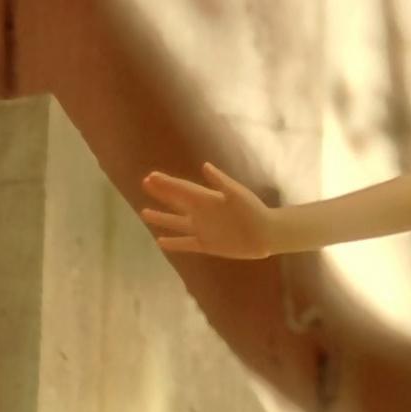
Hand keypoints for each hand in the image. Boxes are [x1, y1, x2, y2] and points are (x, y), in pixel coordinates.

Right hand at [139, 162, 275, 259]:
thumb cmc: (253, 210)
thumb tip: (205, 166)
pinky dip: (174, 243)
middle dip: (162, 193)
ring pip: (177, 222)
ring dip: (161, 218)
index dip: (167, 184)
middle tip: (145, 183)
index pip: (182, 189)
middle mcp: (202, 212)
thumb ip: (221, 182)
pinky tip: (160, 241)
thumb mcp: (237, 194)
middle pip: (177, 202)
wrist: (266, 233)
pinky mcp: (207, 245)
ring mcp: (203, 229)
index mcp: (208, 198)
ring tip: (144, 212)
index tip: (151, 177)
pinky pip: (186, 244)